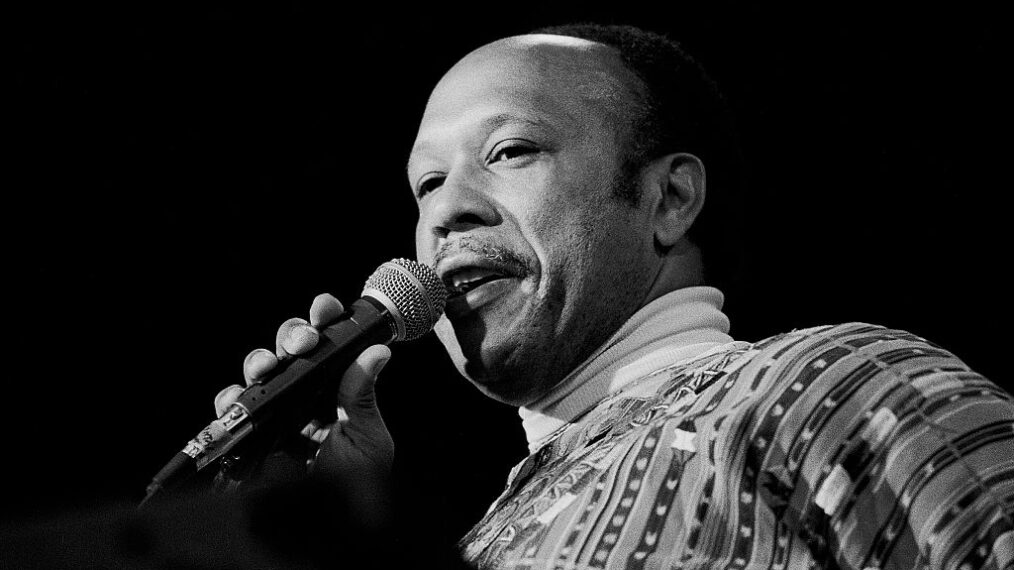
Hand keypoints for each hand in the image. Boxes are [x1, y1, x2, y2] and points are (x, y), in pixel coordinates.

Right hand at [213, 293, 394, 510]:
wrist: (327, 525)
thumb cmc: (354, 483)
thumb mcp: (367, 439)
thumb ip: (362, 396)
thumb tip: (377, 352)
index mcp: (337, 388)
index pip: (330, 344)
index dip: (325, 319)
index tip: (326, 307)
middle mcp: (305, 393)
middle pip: (291, 348)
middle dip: (293, 334)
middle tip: (305, 341)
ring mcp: (276, 410)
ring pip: (260, 369)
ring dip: (261, 359)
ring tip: (269, 365)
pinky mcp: (250, 431)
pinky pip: (232, 406)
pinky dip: (230, 396)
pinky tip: (241, 395)